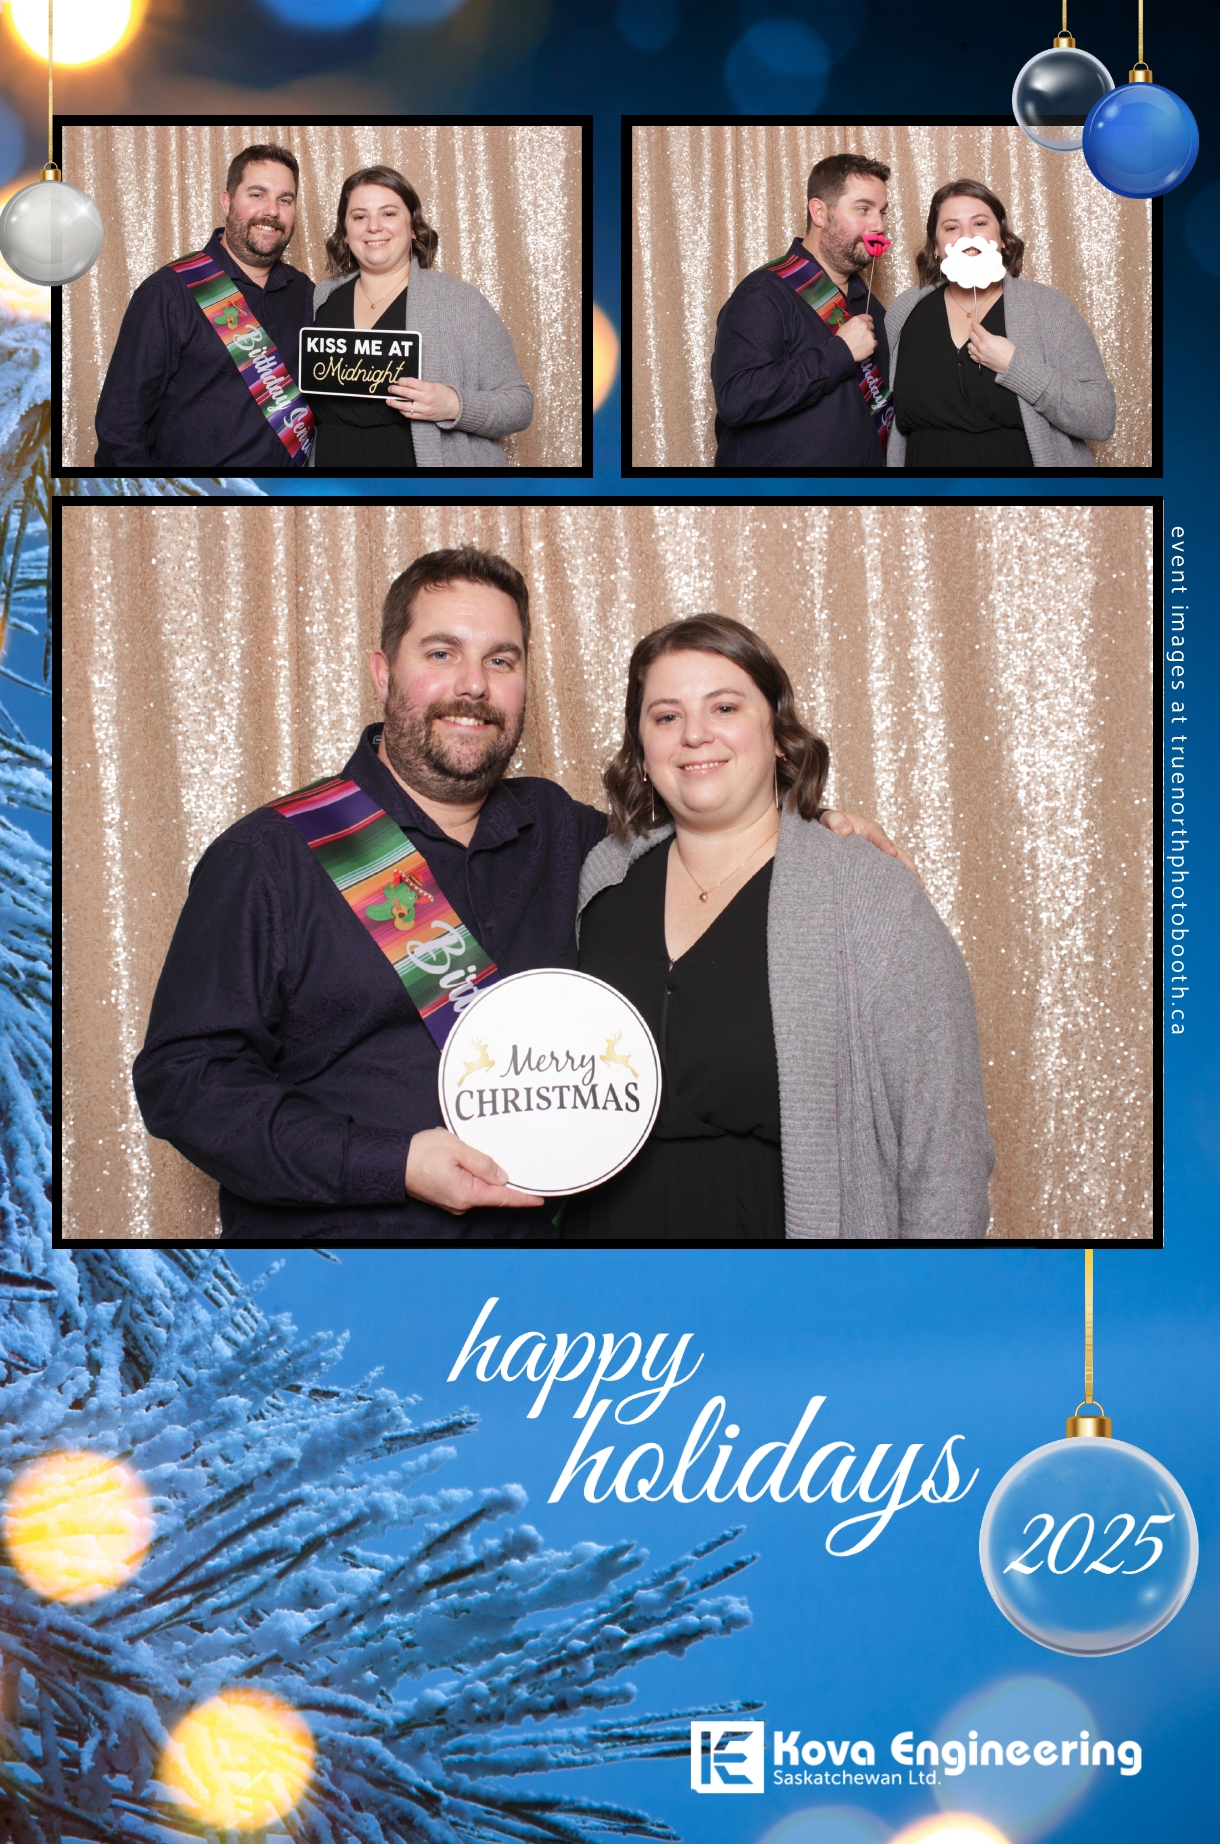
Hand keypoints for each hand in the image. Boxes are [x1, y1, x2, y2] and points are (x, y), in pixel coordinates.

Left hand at [387, 378, 461, 422]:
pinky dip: (402, 411)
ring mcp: (424, 409)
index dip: (401, 381)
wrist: (454, 407)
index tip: (398, 381)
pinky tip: (399, 408)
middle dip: (395, 390)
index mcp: (428, 388)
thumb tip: (407, 384)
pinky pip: (409, 415)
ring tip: (389, 401)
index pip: (410, 383)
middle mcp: (425, 399)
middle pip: (405, 393)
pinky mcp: (423, 416)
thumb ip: (420, 385)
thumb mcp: (434, 384)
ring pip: (404, 407)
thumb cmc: (444, 394)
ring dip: (394, 403)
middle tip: (390, 389)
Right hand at [405, 1127, 543, 1214]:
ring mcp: (453, 1202)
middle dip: (501, 1178)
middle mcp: (461, 1203)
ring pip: (479, 1188)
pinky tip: (464, 1160)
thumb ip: (483, 1163)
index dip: (523, 1198)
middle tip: (506, 1161)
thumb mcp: (458, 1149)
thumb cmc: (421, 1154)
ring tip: (470, 1153)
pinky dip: (472, 1175)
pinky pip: (468, 1187)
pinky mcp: (447, 1196)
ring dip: (483, 1173)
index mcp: (467, 1193)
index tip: (539, 1200)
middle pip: (492, 1192)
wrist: (392, 1162)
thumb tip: (502, 1176)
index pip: (503, 1198)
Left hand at [819, 809, 922, 885]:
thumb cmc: (832, 823)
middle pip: (898, 853)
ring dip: (907, 876)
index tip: (892, 853)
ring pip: (897, 865)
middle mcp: (879, 842)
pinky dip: (897, 882)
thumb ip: (836, 821)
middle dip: (908, 865)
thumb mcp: (831, 818)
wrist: (830, 830)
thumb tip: (845, 831)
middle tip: (917, 879)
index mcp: (869, 829)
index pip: (879, 837)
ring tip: (918, 891)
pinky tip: (903, 895)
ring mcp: (880, 854)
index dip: (885, 844)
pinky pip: (888, 873)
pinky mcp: (876, 865)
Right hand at [835, 315, 875, 362]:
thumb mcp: (845, 327)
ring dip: (869, 339)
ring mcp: (870, 335)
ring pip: (873, 336)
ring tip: (860, 344)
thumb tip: (858, 326)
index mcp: (858, 320)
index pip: (868, 318)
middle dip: (868, 331)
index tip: (867, 325)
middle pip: (871, 326)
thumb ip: (855, 324)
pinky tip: (863, 348)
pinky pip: (874, 344)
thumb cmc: (841, 340)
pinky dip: (870, 346)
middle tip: (862, 337)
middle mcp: (865, 325)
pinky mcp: (872, 344)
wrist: (841, 351)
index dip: (867, 322)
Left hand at [966, 323, 1015, 373]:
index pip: (976, 328)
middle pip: (971, 336)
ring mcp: (979, 354)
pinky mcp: (980, 361)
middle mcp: (980, 346)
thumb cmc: (1008, 350)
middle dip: (973, 332)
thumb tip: (983, 335)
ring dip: (972, 343)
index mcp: (986, 338)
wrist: (1011, 362)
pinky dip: (973, 352)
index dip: (974, 324)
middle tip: (975, 332)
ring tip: (976, 342)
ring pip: (969, 346)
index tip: (973, 323)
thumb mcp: (999, 338)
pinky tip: (976, 351)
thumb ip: (988, 336)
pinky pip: (971, 355)